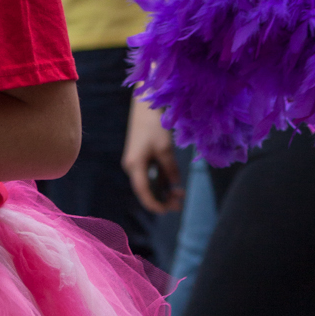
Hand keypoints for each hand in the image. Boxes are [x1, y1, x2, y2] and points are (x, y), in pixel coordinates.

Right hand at [123, 95, 181, 213]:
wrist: (144, 105)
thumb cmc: (154, 125)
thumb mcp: (165, 148)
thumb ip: (170, 168)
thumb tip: (174, 184)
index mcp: (135, 166)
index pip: (144, 193)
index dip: (156, 204)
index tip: (169, 210)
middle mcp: (133, 167)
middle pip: (147, 190)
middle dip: (162, 198)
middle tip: (180, 203)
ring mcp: (138, 162)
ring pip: (150, 182)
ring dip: (164, 190)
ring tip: (180, 194)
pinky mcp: (142, 156)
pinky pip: (152, 174)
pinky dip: (162, 180)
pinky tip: (175, 184)